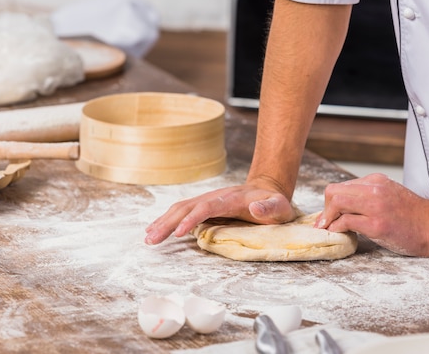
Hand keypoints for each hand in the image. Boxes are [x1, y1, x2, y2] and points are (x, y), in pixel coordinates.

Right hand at [145, 184, 295, 244]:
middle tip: (151, 239)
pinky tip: (155, 229)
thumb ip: (270, 207)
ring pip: (179, 209)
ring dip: (163, 222)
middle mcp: (214, 197)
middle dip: (168, 223)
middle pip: (186, 208)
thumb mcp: (279, 207)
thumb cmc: (273, 204)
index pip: (206, 208)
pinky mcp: (203, 205)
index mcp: (230, 200)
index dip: (192, 219)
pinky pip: (181, 211)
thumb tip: (256, 208)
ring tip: (148, 238)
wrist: (266, 190)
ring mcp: (206, 200)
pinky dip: (166, 219)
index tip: (179, 232)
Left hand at [316, 173, 428, 255]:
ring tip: (328, 228)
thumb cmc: (414, 216)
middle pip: (333, 192)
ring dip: (327, 218)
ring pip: (337, 203)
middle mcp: (375, 189)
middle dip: (325, 208)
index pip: (341, 186)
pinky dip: (337, 228)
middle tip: (325, 222)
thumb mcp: (390, 195)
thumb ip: (368, 196)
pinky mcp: (377, 224)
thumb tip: (343, 206)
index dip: (330, 202)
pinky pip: (346, 222)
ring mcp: (376, 206)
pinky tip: (339, 233)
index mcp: (376, 181)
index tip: (329, 214)